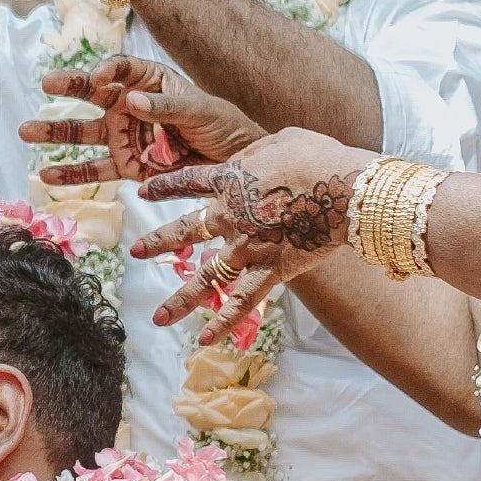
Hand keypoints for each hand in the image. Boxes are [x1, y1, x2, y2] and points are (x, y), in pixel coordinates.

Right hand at [18, 56, 267, 186]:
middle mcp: (129, 105)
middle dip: (68, 88)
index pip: (122, 70)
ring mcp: (124, 136)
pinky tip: (47, 174)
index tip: (99, 78)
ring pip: (83, 133)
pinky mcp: (125, 166)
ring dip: (55, 132)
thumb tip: (131, 100)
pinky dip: (71, 173)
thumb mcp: (201, 111)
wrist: (233, 163)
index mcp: (150, 81)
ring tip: (26, 131)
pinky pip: (94, 169)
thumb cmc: (222, 125)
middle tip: (46, 83)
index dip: (108, 71)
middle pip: (92, 94)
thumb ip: (165, 108)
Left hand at [129, 128, 377, 335]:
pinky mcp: (272, 270)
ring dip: (180, 300)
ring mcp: (248, 247)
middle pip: (186, 231)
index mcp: (231, 179)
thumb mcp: (282, 140)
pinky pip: (243, 301)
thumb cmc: (319, 157)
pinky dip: (225, 322)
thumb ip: (259, 151)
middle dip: (158, 241)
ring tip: (157, 318)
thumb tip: (252, 158)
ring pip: (206, 277)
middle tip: (135, 251)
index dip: (164, 185)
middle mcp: (230, 216)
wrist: (345, 188)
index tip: (143, 191)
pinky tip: (205, 340)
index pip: (188, 181)